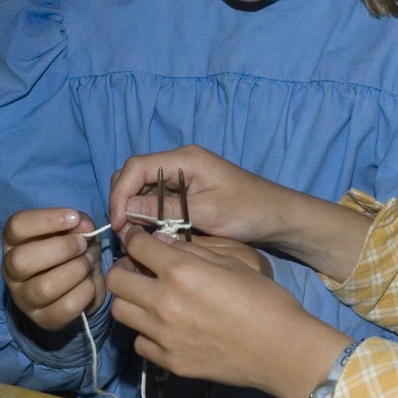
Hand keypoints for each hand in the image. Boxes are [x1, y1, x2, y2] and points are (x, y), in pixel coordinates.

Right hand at [1, 208, 104, 331]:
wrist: (84, 284)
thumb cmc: (74, 250)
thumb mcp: (77, 230)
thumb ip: (79, 223)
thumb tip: (83, 226)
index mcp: (14, 242)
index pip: (16, 226)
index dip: (46, 220)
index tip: (73, 218)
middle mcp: (11, 271)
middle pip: (21, 260)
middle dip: (61, 249)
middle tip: (82, 245)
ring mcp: (24, 298)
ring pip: (44, 288)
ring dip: (75, 271)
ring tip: (86, 264)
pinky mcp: (42, 319)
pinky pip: (65, 308)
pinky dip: (85, 293)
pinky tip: (89, 284)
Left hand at [107, 226, 352, 397]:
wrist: (280, 348)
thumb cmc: (265, 298)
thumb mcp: (236, 260)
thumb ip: (195, 250)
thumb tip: (164, 243)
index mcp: (181, 270)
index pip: (136, 245)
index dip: (134, 237)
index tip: (138, 238)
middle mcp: (163, 302)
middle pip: (116, 280)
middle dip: (124, 267)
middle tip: (140, 268)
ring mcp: (162, 335)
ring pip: (120, 311)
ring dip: (131, 298)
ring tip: (149, 296)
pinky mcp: (168, 361)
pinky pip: (139, 341)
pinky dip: (145, 330)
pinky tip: (165, 326)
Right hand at [109, 145, 373, 282]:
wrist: (278, 217)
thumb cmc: (249, 211)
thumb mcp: (207, 212)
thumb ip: (166, 210)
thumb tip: (126, 211)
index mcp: (185, 159)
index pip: (136, 167)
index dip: (121, 194)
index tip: (119, 224)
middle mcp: (180, 163)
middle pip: (134, 176)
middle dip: (123, 202)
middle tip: (124, 235)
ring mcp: (183, 177)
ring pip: (143, 190)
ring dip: (134, 211)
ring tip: (135, 238)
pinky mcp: (186, 193)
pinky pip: (156, 200)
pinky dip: (148, 216)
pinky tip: (151, 236)